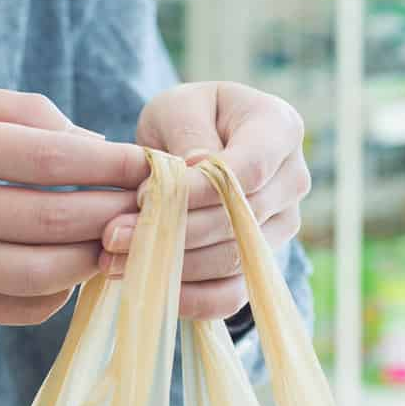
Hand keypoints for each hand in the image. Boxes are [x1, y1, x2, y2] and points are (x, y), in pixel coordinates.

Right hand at [0, 87, 147, 352]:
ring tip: (116, 237)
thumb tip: (94, 145)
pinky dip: (58, 293)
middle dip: (115, 212)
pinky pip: (16, 308)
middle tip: (149, 204)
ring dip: (94, 258)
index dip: (108, 163)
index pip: (46, 158)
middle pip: (52, 221)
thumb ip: (17, 113)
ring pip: (40, 273)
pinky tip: (70, 267)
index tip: (147, 162)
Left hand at [101, 81, 309, 318]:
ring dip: (172, 265)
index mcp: (279, 129)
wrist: (194, 146)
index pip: (248, 170)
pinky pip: (232, 294)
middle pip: (239, 220)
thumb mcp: (178, 107)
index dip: (197, 190)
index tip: (144, 195)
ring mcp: (281, 226)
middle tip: (113, 235)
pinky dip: (190, 298)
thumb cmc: (186, 119)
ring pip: (233, 259)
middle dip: (172, 230)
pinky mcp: (260, 263)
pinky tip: (148, 286)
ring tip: (115, 260)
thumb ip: (188, 133)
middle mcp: (291, 180)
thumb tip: (197, 169)